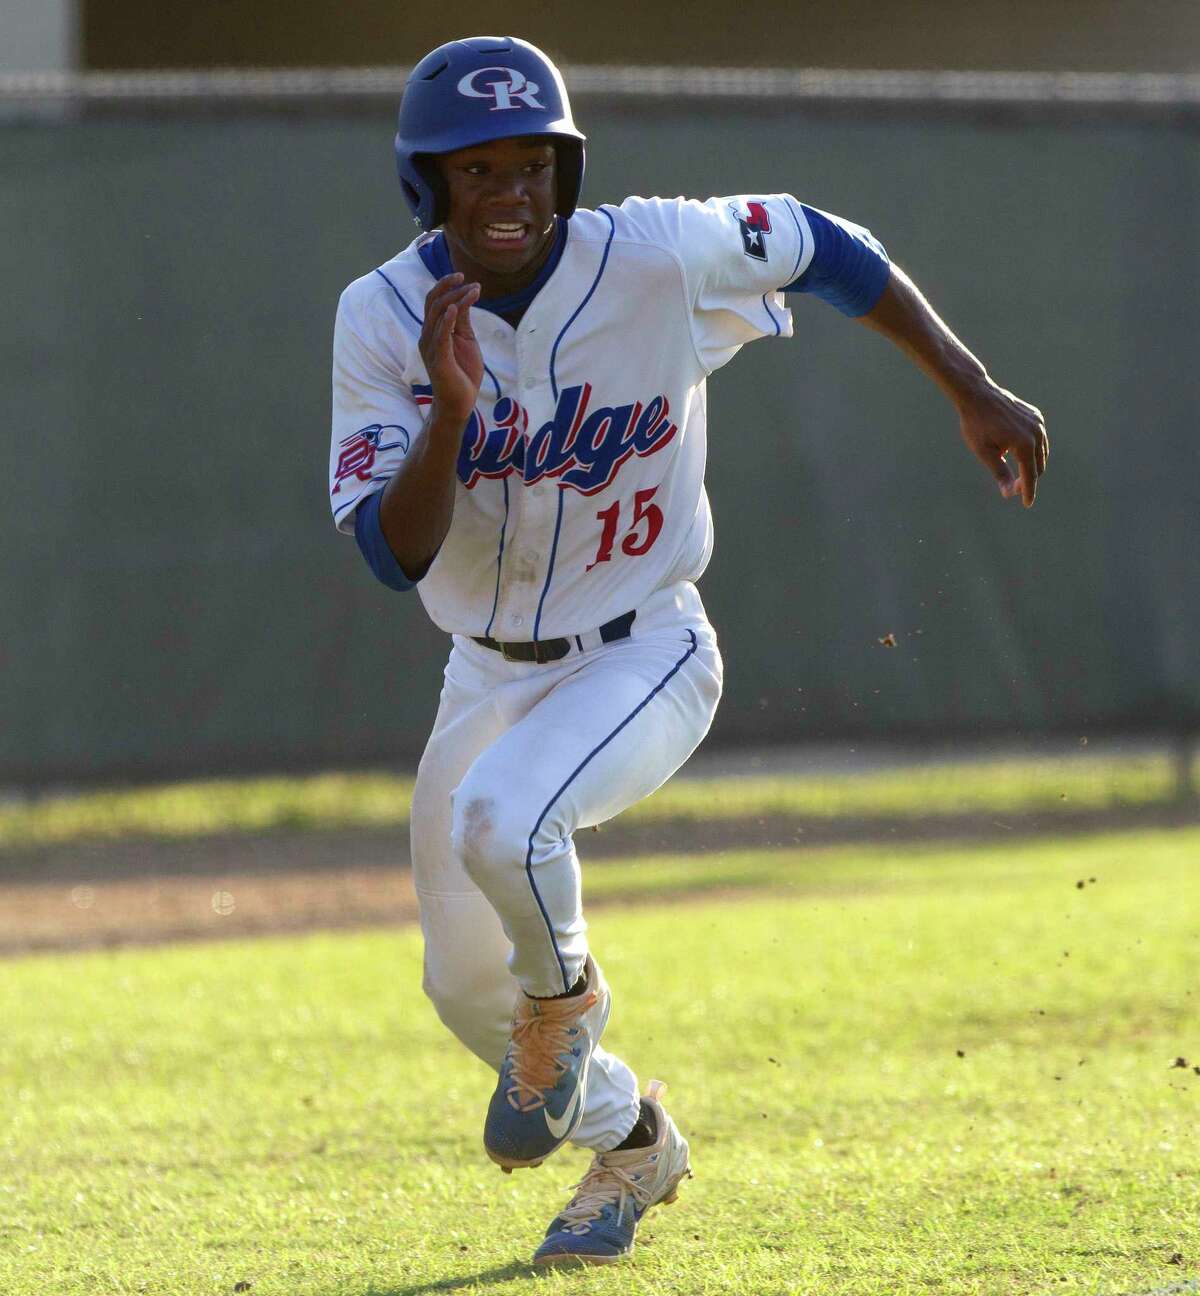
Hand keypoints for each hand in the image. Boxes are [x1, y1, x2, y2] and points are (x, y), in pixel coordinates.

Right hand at [418, 273, 483, 422]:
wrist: (460, 403)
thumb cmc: (462, 373)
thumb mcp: (466, 340)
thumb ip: (463, 321)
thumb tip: (466, 298)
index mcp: (433, 331)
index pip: (433, 301)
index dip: (445, 285)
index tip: (462, 276)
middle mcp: (428, 336)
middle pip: (433, 303)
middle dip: (448, 286)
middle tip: (466, 277)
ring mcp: (431, 347)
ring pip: (437, 314)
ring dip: (455, 299)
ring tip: (472, 289)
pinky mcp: (439, 359)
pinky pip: (440, 335)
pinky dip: (447, 320)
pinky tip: (457, 307)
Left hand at [957, 381, 1048, 507]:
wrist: (978, 395)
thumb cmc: (976, 425)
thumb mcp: (984, 452)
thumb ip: (999, 473)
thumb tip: (1008, 493)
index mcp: (1024, 444)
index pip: (1030, 475)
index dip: (1028, 491)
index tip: (1026, 503)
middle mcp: (1036, 433)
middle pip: (1038, 465)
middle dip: (1026, 478)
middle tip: (1010, 487)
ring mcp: (1038, 423)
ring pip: (1041, 453)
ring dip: (1029, 464)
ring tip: (1010, 468)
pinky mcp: (1036, 416)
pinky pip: (1039, 439)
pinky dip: (1030, 448)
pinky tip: (1015, 450)